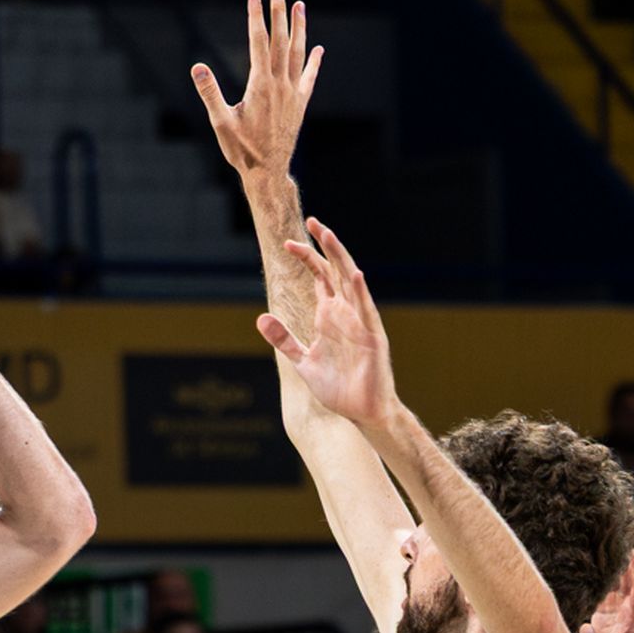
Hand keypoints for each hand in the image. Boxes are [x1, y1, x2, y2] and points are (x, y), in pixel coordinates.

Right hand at [191, 0, 321, 179]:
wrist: (268, 173)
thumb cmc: (242, 151)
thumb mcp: (221, 123)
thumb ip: (210, 93)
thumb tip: (197, 68)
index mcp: (260, 86)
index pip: (259, 42)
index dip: (256, 17)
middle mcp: (280, 85)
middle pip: (281, 41)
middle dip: (279, 13)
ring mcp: (292, 94)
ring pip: (298, 54)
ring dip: (299, 28)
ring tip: (299, 6)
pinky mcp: (300, 106)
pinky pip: (309, 79)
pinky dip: (314, 63)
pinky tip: (318, 49)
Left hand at [254, 218, 397, 427]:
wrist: (361, 411)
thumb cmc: (338, 388)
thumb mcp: (303, 362)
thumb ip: (284, 340)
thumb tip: (261, 317)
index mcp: (330, 315)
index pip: (319, 277)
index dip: (306, 258)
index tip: (287, 244)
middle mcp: (345, 312)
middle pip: (335, 270)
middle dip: (324, 246)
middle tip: (312, 221)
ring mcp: (360, 321)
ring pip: (351, 281)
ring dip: (341, 258)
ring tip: (329, 234)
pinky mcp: (372, 336)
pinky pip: (367, 310)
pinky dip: (361, 293)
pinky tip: (355, 275)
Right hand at [578, 549, 633, 632]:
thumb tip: (586, 629)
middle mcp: (628, 612)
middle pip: (628, 583)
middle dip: (625, 564)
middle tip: (617, 543)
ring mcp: (617, 613)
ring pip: (615, 587)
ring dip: (610, 572)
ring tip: (601, 553)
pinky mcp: (604, 618)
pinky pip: (602, 597)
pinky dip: (597, 585)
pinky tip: (588, 573)